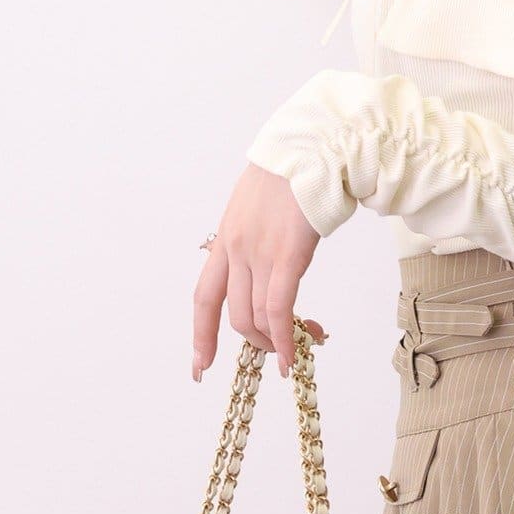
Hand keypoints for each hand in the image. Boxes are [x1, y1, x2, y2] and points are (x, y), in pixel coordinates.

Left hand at [192, 162, 329, 380]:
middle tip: (278, 352)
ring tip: (297, 350)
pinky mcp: (287, 255)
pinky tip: (294, 354)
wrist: (312, 147)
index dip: (201, 334)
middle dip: (255, 341)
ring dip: (275, 342)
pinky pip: (279, 309)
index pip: (206, 295)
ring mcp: (258, 253)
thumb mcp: (261, 201)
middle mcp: (236, 249)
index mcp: (227, 236)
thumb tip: (272, 250)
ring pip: (256, 317)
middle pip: (234, 314)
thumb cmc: (296, 167)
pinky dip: (284, 338)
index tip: (200, 365)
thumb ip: (259, 231)